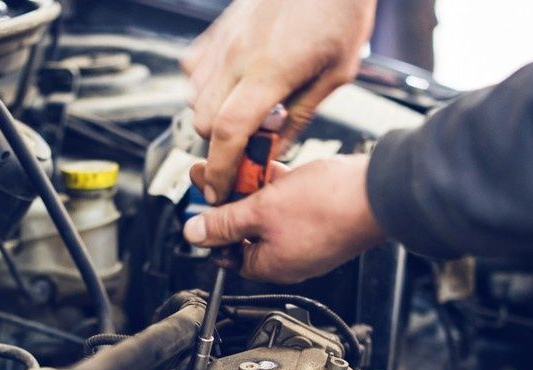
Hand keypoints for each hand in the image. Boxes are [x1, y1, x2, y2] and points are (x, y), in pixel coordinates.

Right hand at [182, 0, 375, 202]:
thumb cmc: (339, 11)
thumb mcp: (335, 75)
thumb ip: (300, 116)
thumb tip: (276, 148)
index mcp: (270, 72)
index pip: (228, 132)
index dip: (220, 169)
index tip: (221, 189)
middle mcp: (238, 56)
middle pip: (203, 122)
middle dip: (218, 147)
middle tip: (243, 153)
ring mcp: (224, 41)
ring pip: (193, 98)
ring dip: (211, 118)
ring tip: (242, 117)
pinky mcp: (218, 29)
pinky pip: (193, 69)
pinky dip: (203, 88)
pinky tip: (230, 87)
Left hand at [183, 155, 384, 283]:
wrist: (377, 192)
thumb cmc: (327, 209)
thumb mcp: (260, 212)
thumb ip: (224, 223)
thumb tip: (195, 234)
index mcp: (271, 266)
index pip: (227, 254)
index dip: (212, 229)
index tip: (202, 204)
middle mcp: (289, 256)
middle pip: (246, 230)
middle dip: (230, 201)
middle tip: (216, 177)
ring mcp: (305, 235)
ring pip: (267, 211)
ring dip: (252, 187)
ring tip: (242, 163)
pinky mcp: (319, 215)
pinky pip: (289, 201)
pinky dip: (276, 183)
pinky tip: (270, 163)